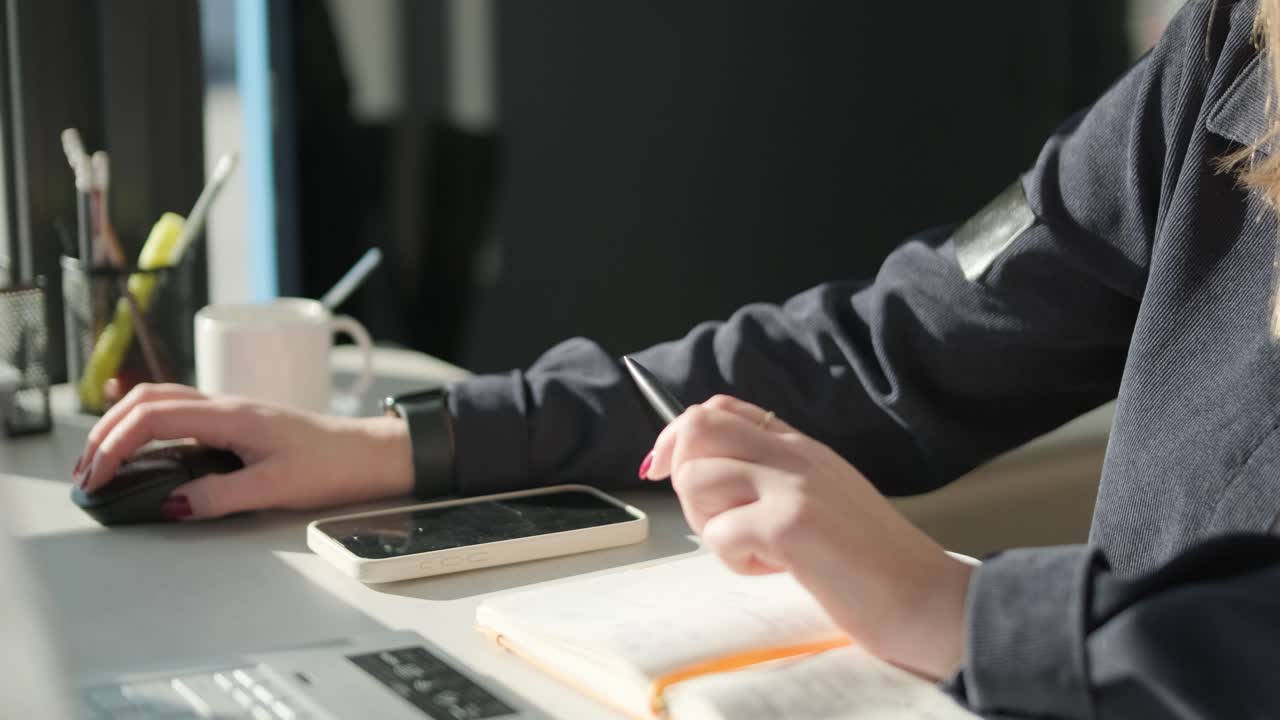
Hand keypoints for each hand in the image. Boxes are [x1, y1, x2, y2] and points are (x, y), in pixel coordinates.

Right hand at [75, 383, 412, 519]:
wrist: (372, 454)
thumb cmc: (334, 464)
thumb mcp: (276, 487)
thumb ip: (221, 495)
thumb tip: (171, 504)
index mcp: (230, 414)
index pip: (153, 416)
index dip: (115, 444)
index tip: (97, 478)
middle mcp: (226, 406)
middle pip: (147, 400)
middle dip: (107, 432)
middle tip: (87, 472)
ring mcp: (231, 413)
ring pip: (162, 405)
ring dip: (125, 428)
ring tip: (104, 464)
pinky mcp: (238, 425)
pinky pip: (182, 418)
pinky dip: (151, 432)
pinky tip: (145, 457)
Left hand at [643, 395, 971, 678]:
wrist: (929, 599)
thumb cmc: (874, 563)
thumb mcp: (823, 499)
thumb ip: (774, 477)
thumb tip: (703, 474)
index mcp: (801, 447)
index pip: (719, 409)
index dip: (678, 437)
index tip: (666, 470)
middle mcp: (795, 455)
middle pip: (697, 427)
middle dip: (681, 474)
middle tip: (714, 519)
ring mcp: (793, 486)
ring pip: (697, 478)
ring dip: (709, 523)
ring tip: (755, 549)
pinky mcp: (791, 526)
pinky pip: (721, 532)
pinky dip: (737, 560)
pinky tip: (778, 569)